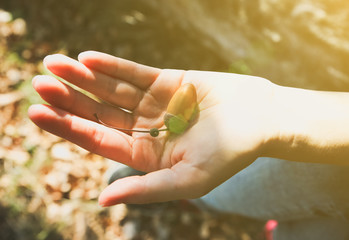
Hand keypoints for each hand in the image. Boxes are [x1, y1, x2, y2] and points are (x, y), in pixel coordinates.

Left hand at [29, 51, 274, 205]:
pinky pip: (132, 71)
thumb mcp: (189, 180)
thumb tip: (103, 201)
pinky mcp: (165, 80)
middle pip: (97, 112)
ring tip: (54, 64)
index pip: (97, 140)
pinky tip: (87, 58)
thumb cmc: (229, 154)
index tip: (39, 113)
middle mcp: (142, 128)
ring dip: (83, 77)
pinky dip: (111, 65)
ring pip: (110, 88)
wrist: (260, 119)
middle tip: (39, 84)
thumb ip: (147, 190)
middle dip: (68, 99)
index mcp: (143, 154)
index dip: (68, 127)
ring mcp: (152, 102)